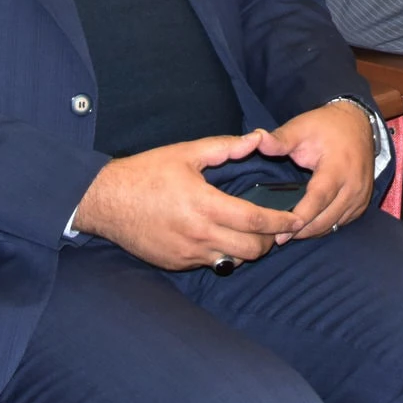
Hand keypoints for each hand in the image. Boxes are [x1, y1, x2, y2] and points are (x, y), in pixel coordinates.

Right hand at [71, 130, 290, 270]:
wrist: (107, 201)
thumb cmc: (147, 172)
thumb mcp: (186, 153)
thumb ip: (225, 147)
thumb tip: (256, 139)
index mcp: (205, 206)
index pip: (255, 221)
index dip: (281, 222)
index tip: (296, 220)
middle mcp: (199, 235)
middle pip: (251, 250)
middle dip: (269, 241)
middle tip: (273, 228)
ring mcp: (187, 254)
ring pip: (232, 261)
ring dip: (246, 250)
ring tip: (249, 233)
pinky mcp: (176, 264)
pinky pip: (209, 263)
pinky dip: (221, 253)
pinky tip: (219, 237)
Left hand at [257, 100, 377, 242]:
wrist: (358, 123)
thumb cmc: (325, 125)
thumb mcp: (301, 127)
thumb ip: (280, 139)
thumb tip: (256, 138)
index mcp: (338, 167)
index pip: (319, 199)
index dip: (300, 217)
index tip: (280, 232)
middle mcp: (353, 186)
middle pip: (326, 218)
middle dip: (302, 231)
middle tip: (278, 238)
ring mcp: (360, 196)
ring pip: (334, 224)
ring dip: (312, 231)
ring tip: (289, 234)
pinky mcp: (362, 202)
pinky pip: (342, 222)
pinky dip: (324, 226)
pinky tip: (307, 226)